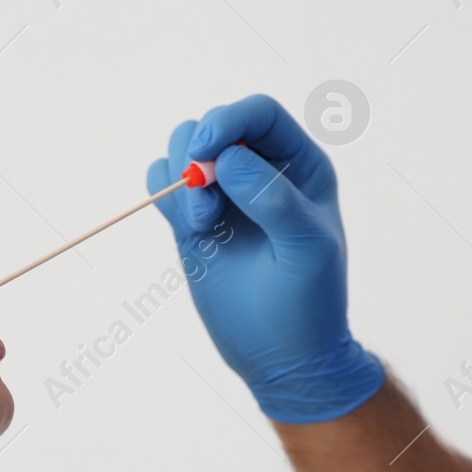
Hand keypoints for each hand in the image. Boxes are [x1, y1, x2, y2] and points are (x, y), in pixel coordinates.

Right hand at [145, 95, 383, 422]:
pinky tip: (189, 229)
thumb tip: (229, 160)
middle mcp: (261, 170)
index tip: (206, 151)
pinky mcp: (193, 220)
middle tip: (204, 205)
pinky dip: (163, 194)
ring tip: (200, 224)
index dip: (228, 120)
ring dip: (180, 177)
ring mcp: (224, 194)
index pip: (258, 114)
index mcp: (299, 165)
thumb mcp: (307, 249)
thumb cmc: (309, 302)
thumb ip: (275, 199)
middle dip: (197, 154)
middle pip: (213, 124)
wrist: (284, 356)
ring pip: (182, 147)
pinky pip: (162, 181)